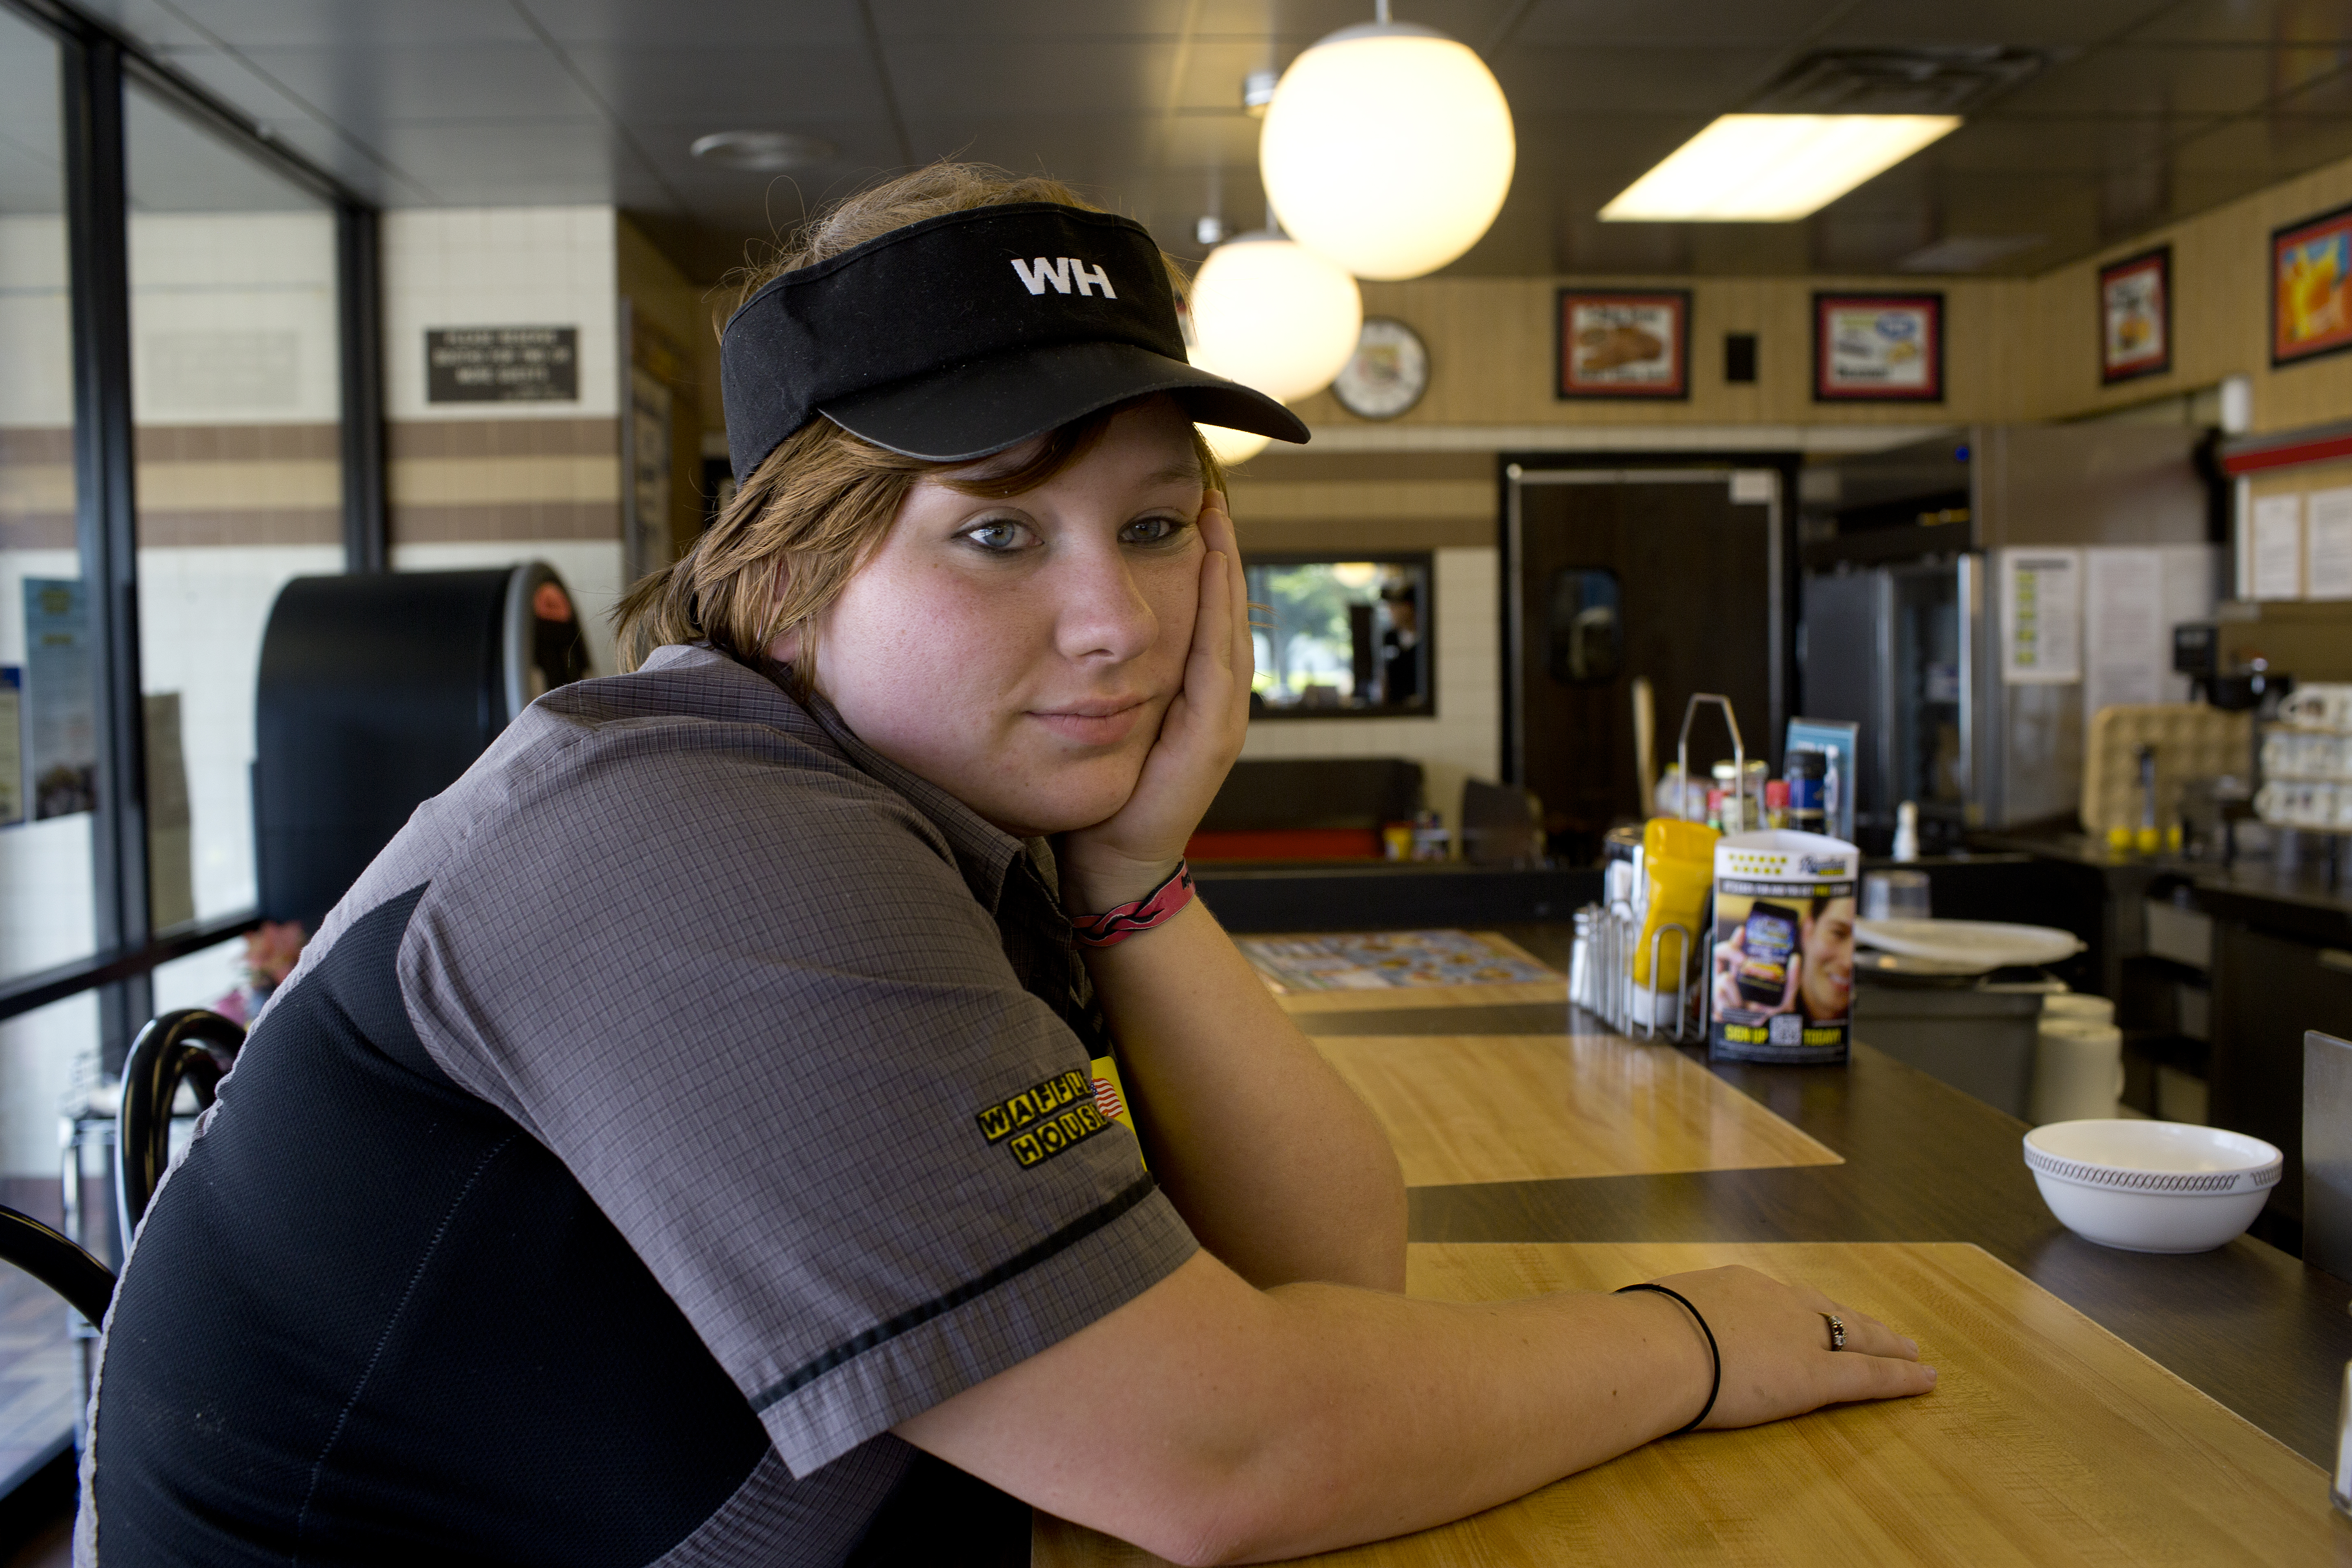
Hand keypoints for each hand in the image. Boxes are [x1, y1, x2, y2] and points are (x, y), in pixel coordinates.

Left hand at [1058, 492, 1249, 911]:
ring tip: (1215, 516)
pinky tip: (1211, 568)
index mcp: (1191, 693)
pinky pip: (1218, 659)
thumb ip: (1098, 676)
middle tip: (1210, 495)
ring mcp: (1220, 717)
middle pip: (1224, 610)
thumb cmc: (1100, 791)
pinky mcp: (1211, 735)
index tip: (1191, 510)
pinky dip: (1217, 611)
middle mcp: (1215, 700)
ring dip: (1224, 569)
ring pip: (1227, 625)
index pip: (1203, 614)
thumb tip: (1071, 627)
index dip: (1202, 563)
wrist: (1112, 859)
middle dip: (1220, 552)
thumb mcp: (1099, 716)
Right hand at [1632, 1265, 1934, 1429]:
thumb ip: (1662, 1323)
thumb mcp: (1652, 1315)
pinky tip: (1924, 1378)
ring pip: (1856, 1335)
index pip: (1782, 1299)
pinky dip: (1900, 1377)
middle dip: (1858, 1321)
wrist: (1657, 1346)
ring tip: (1909, 1352)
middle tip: (1885, 1331)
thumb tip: (1637, 1333)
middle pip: (1828, 1310)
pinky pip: (1868, 1374)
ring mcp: (1799, 1336)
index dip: (1807, 1309)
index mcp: (1734, 1287)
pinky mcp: (1816, 1375)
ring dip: (1885, 1343)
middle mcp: (1775, 1303)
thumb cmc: (1640, 1334)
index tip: (1819, 1315)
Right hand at [1712, 930, 1799, 1016]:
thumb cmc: (1772, 1013)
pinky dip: (1732, 1003)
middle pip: (1720, 952)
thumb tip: (1795, 958)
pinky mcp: (1716, 1005)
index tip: (1743, 931)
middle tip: (1744, 959)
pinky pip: (1719, 998)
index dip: (1736, 938)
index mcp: (1744, 971)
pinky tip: (1738, 1009)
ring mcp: (1721, 990)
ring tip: (1745, 1004)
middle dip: (1731, 950)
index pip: (1737, 948)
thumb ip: (1792, 979)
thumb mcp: (1786, 995)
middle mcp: (1730, 976)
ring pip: (1722, 979)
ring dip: (1736, 992)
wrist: (1765, 1035)